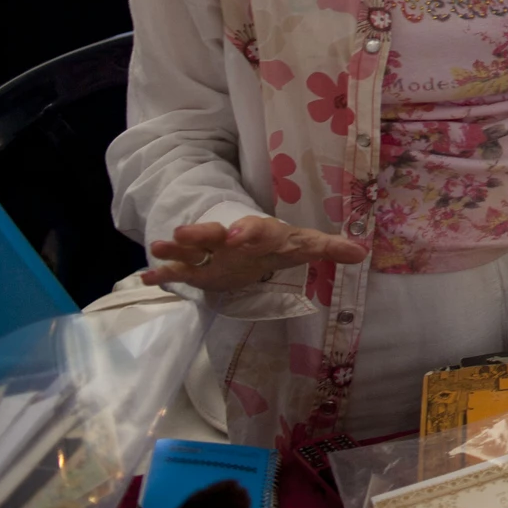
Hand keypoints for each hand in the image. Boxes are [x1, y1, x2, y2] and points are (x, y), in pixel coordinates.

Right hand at [147, 215, 365, 295]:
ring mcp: (210, 254)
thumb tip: (361, 252)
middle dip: (203, 233)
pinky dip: (163, 273)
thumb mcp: (302, 246)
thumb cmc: (278, 244)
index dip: (247, 231)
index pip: (255, 229)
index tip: (239, 236)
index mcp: (259, 233)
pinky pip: (178, 271)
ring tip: (159, 245)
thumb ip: (328, 248)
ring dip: (176, 246)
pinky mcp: (198, 271)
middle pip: (215, 233)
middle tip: (186, 232)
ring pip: (192, 248)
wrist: (251, 244)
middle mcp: (230, 239)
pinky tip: (146, 278)